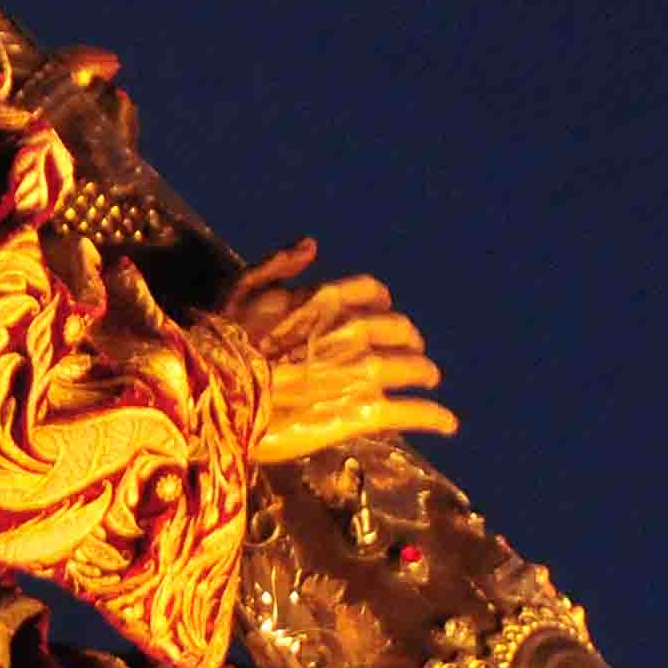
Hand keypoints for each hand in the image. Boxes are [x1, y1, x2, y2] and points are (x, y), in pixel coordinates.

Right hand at [227, 238, 455, 461]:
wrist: (220, 391)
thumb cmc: (222, 342)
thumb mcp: (240, 290)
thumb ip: (277, 265)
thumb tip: (311, 244)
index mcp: (326, 300)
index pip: (371, 293)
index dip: (381, 302)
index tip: (385, 311)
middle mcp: (353, 330)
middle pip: (399, 330)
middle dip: (409, 340)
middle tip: (410, 351)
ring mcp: (363, 370)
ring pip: (412, 368)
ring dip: (425, 373)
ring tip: (429, 381)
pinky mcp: (366, 409)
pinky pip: (412, 412)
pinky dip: (435, 416)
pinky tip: (447, 423)